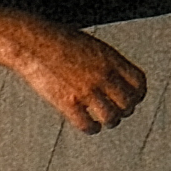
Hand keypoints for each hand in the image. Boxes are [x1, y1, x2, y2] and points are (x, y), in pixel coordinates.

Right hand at [7, 30, 150, 130]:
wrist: (32, 43)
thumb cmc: (58, 42)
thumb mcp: (91, 46)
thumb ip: (106, 63)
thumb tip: (115, 80)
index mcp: (110, 59)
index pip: (138, 83)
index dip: (138, 94)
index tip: (131, 99)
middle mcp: (102, 75)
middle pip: (128, 102)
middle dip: (125, 110)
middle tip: (117, 112)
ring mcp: (85, 90)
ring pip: (111, 117)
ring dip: (110, 121)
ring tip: (103, 120)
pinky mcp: (67, 103)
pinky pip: (87, 125)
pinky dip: (92, 128)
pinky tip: (90, 125)